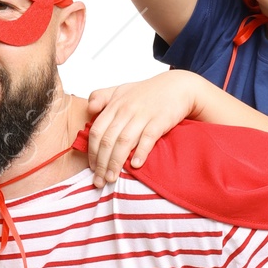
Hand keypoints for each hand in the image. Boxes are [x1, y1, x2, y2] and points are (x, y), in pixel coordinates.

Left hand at [84, 73, 198, 184]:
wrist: (178, 86)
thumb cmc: (148, 92)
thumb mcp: (122, 90)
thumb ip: (102, 97)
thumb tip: (89, 109)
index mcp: (115, 104)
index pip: (96, 131)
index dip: (91, 152)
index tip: (92, 168)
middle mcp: (126, 109)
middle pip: (107, 140)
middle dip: (101, 163)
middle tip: (98, 181)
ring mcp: (143, 114)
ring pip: (124, 141)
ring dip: (115, 162)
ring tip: (111, 179)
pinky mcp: (160, 119)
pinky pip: (148, 137)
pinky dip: (141, 152)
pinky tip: (135, 165)